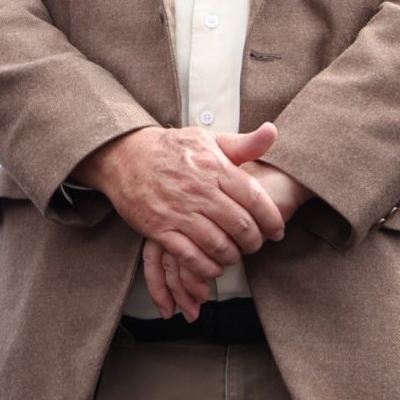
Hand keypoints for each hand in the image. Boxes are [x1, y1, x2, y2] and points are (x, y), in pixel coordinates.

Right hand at [141, 137, 310, 318]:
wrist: (123, 155)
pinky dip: (207, 268)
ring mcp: (178, 211)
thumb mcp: (206, 139)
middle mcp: (198, 190)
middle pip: (241, 226)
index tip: (277, 230)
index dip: (272, 219)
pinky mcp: (159, 228)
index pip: (255, 198)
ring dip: (233, 256)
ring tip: (234, 254)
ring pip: (219, 245)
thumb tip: (272, 132)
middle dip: (255, 241)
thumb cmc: (169, 149)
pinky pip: (191, 257)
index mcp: (214, 167)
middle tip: (255, 244)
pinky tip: (213, 265)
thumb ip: (243, 143)